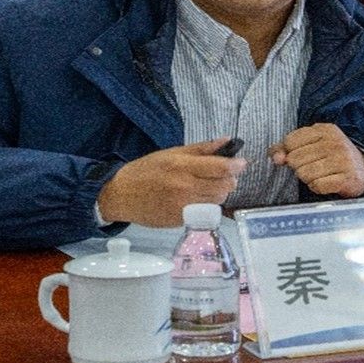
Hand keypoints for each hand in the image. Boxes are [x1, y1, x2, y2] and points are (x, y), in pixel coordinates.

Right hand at [97, 138, 247, 226]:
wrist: (121, 195)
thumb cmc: (145, 171)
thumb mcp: (171, 153)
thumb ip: (200, 149)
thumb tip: (226, 141)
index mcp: (182, 166)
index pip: (219, 168)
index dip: (235, 165)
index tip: (242, 163)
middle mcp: (185, 188)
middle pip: (223, 186)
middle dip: (229, 180)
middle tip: (223, 175)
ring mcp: (184, 207)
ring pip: (217, 201)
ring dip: (219, 193)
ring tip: (207, 186)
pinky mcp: (181, 221)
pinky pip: (204, 212)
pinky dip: (206, 204)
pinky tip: (195, 198)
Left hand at [268, 123, 363, 197]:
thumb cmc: (331, 156)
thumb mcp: (312, 145)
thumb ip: (287, 148)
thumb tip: (275, 158)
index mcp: (324, 129)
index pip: (290, 141)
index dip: (289, 152)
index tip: (300, 156)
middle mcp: (334, 142)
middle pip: (295, 159)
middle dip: (299, 167)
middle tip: (312, 167)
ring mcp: (342, 160)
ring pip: (304, 173)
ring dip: (308, 179)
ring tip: (319, 175)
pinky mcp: (347, 178)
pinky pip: (317, 186)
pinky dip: (317, 187)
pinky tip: (326, 183)